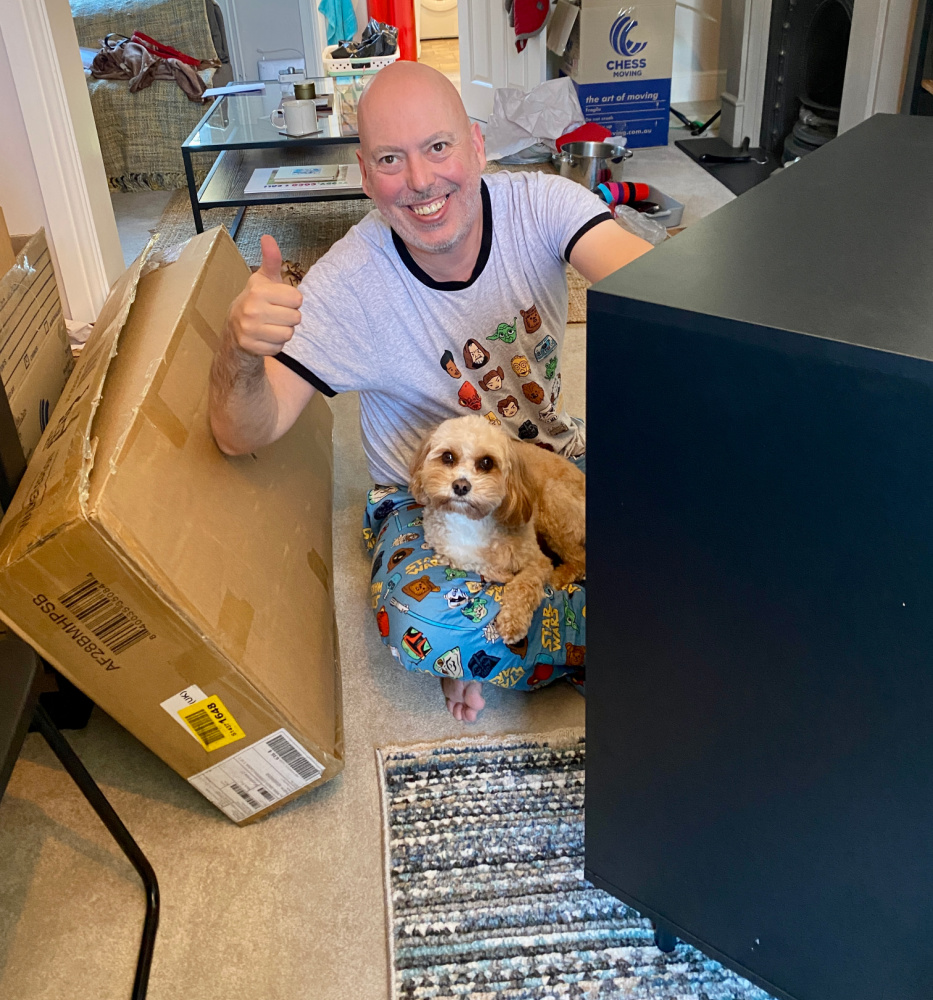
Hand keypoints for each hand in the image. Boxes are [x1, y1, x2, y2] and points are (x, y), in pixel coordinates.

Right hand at [226, 235, 302, 355]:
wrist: (235, 327)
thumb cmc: (257, 300)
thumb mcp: (264, 279)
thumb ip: (271, 259)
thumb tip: (268, 237)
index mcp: (259, 291)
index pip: (297, 299)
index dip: (293, 301)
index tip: (280, 300)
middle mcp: (253, 310)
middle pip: (295, 318)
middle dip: (289, 317)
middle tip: (276, 314)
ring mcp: (250, 330)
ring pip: (289, 334)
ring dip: (284, 331)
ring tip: (272, 325)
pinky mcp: (252, 347)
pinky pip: (279, 347)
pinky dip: (275, 344)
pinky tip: (266, 336)